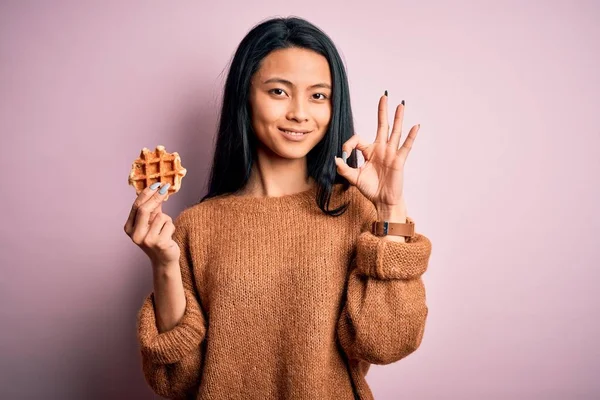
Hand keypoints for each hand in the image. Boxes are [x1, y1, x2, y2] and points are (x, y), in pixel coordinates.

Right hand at [124, 182, 179, 268]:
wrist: (164, 260)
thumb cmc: (158, 238)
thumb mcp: (151, 222)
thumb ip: (152, 208)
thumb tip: (157, 188)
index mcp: (129, 228)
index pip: (136, 206)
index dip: (146, 193)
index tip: (156, 184)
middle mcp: (135, 235)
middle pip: (144, 209)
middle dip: (156, 196)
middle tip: (166, 186)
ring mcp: (147, 240)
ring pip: (161, 216)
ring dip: (167, 219)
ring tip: (165, 230)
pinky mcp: (159, 243)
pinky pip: (169, 224)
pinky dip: (172, 227)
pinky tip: (168, 236)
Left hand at [334, 93, 419, 207]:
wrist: (382, 200)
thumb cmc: (371, 189)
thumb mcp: (354, 178)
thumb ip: (344, 169)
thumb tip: (336, 159)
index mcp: (369, 152)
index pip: (358, 139)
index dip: (349, 144)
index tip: (344, 154)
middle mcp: (381, 149)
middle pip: (382, 126)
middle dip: (382, 111)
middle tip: (384, 96)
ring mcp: (391, 153)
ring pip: (394, 132)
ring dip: (397, 118)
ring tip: (400, 105)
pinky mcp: (399, 161)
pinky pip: (405, 147)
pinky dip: (411, 136)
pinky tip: (415, 126)